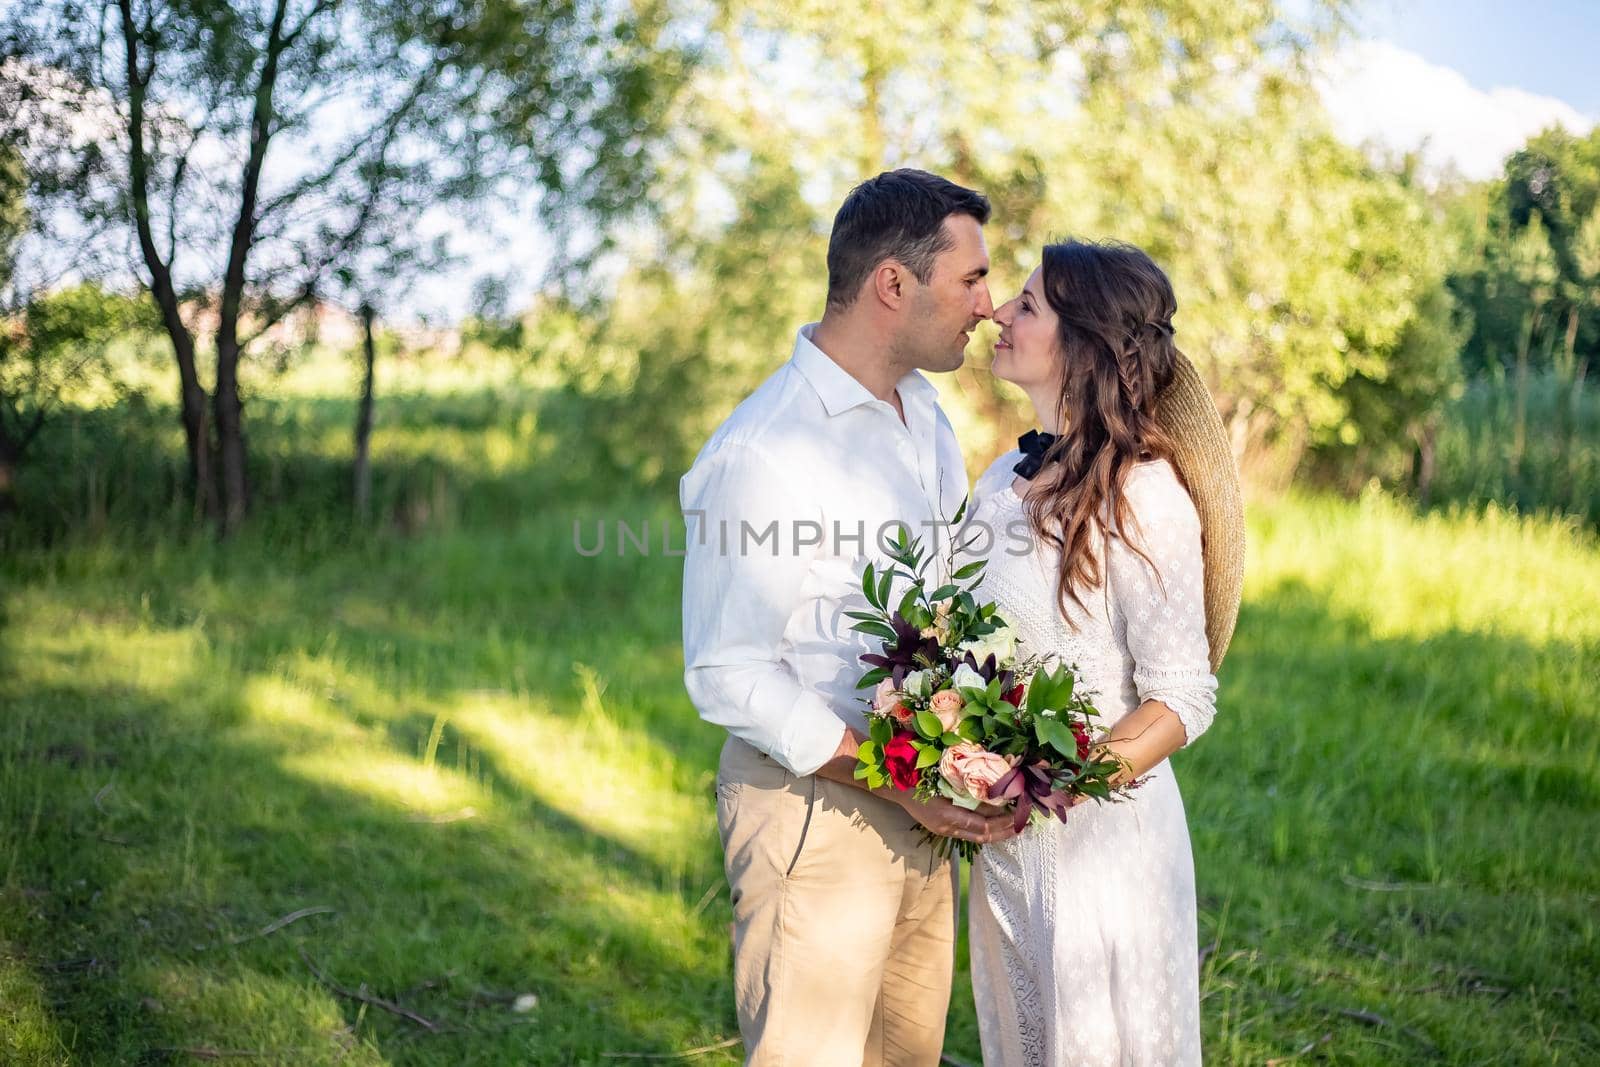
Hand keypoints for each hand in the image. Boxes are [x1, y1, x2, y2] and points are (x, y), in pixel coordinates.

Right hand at [896, 792, 1017, 844]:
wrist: (896, 786)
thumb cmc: (919, 778)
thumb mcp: (945, 780)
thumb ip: (968, 790)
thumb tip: (995, 793)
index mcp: (947, 816)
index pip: (982, 825)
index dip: (1002, 822)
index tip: (1018, 814)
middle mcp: (947, 827)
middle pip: (982, 835)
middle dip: (1004, 831)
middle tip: (1023, 824)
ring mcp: (944, 829)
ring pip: (976, 837)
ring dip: (996, 833)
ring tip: (1014, 827)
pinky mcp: (943, 828)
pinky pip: (969, 833)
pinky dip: (985, 829)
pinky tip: (995, 824)